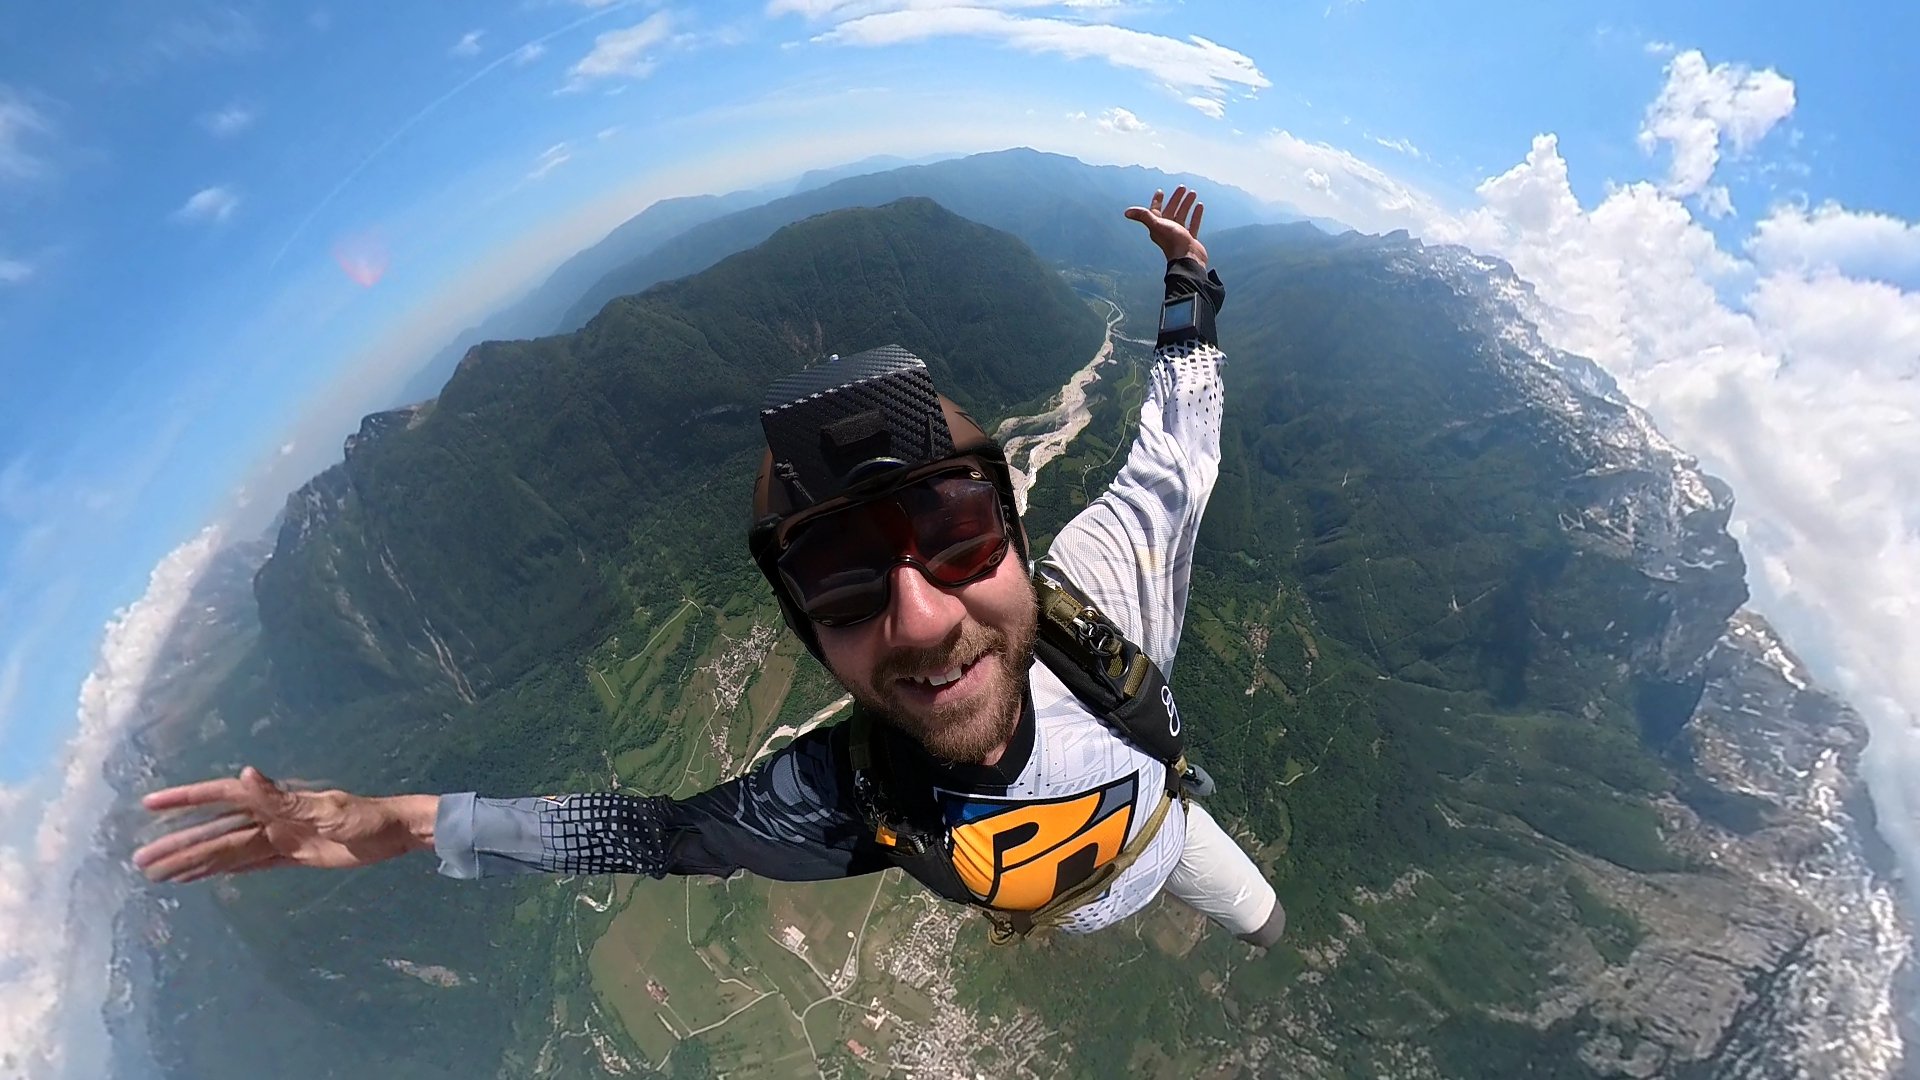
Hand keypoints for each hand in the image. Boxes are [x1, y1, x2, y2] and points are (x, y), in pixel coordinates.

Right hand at [133, 766, 436, 883]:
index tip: (150, 804)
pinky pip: (248, 864)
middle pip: (214, 833)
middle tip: (140, 861)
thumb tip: (245, 773)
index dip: (185, 800)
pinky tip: (200, 877)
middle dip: (179, 845)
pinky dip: (222, 871)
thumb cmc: (366, 816)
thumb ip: (281, 798)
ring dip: (194, 862)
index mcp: (275, 801)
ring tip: (159, 874)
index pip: (220, 798)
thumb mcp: (325, 809)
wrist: (394, 833)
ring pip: (226, 852)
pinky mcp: (290, 856)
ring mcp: (278, 837)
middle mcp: (270, 817)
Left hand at [1124, 185, 1207, 268]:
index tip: (1160, 191)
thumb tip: (1126, 212)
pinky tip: (1200, 205)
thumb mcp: (1157, 225)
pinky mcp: (1190, 238)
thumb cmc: (1172, 242)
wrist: (1187, 259)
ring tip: (1193, 193)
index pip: (1156, 210)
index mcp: (1158, 226)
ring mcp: (1179, 234)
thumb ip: (1143, 216)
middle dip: (1176, 199)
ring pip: (1183, 215)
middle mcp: (1167, 230)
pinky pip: (1193, 223)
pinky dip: (1196, 214)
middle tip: (1183, 187)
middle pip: (1171, 210)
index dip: (1157, 201)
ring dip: (1187, 204)